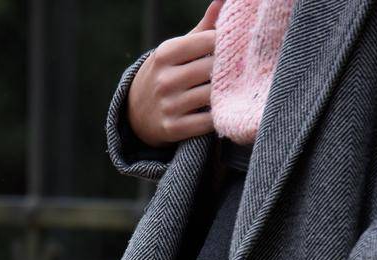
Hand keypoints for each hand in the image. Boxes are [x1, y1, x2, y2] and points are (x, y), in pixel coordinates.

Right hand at [127, 0, 222, 148]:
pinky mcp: (173, 129)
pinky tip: (223, 110)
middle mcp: (164, 80)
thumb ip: (203, 28)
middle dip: (227, 69)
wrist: (136, 114)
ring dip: (225, 94)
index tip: (234, 49)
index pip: (208, 41)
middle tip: (239, 71)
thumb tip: (223, 0)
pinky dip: (218, 116)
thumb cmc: (167, 74)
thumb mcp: (177, 50)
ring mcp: (168, 106)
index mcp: (165, 53)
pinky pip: (206, 121)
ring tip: (234, 90)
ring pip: (211, 96)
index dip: (225, 44)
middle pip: (211, 68)